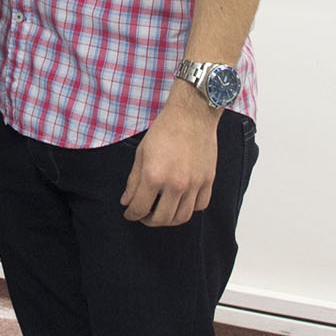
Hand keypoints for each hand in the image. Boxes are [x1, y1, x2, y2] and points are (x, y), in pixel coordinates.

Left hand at [119, 88, 219, 226]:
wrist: (192, 115)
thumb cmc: (164, 130)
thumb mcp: (141, 153)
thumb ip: (133, 180)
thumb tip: (127, 201)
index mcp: (154, 176)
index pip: (139, 208)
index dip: (131, 214)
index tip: (129, 213)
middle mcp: (175, 184)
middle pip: (161, 218)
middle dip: (148, 220)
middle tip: (144, 215)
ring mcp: (194, 184)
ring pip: (182, 217)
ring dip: (169, 219)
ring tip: (162, 212)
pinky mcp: (208, 181)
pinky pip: (200, 206)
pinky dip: (189, 209)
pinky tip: (181, 202)